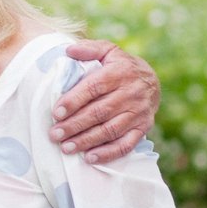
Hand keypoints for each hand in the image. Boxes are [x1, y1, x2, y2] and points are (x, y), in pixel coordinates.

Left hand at [50, 40, 159, 162]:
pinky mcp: (143, 128)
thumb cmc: (121, 66)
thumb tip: (68, 50)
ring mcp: (139, 113)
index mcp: (120, 72)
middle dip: (75, 125)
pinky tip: (90, 158)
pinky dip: (108, 153)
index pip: (94, 88)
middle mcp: (131, 93)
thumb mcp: (108, 51)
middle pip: (100, 112)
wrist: (153, 81)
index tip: (56, 112)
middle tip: (54, 134)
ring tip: (66, 147)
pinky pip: (126, 144)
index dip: (74, 100)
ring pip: (110, 130)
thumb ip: (89, 49)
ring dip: (87, 141)